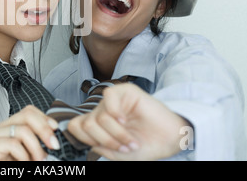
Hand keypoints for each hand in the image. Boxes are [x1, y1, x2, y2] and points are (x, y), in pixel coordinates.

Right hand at [0, 105, 59, 160]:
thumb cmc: (10, 168)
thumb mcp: (28, 153)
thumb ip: (38, 142)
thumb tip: (55, 137)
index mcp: (10, 126)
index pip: (29, 111)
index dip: (44, 118)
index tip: (56, 130)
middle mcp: (0, 127)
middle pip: (27, 115)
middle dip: (44, 129)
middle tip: (54, 145)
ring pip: (22, 130)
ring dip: (36, 148)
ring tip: (38, 160)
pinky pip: (13, 144)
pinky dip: (24, 156)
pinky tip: (23, 164)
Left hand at [67, 83, 190, 159]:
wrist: (171, 140)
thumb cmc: (146, 145)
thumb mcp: (119, 154)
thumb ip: (100, 148)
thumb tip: (89, 141)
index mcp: (98, 124)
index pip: (75, 126)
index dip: (85, 139)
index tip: (106, 148)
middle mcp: (102, 111)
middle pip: (87, 125)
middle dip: (105, 141)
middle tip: (124, 147)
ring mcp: (113, 101)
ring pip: (99, 116)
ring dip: (116, 134)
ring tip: (132, 141)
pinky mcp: (125, 91)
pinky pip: (108, 96)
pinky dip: (115, 113)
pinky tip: (125, 120)